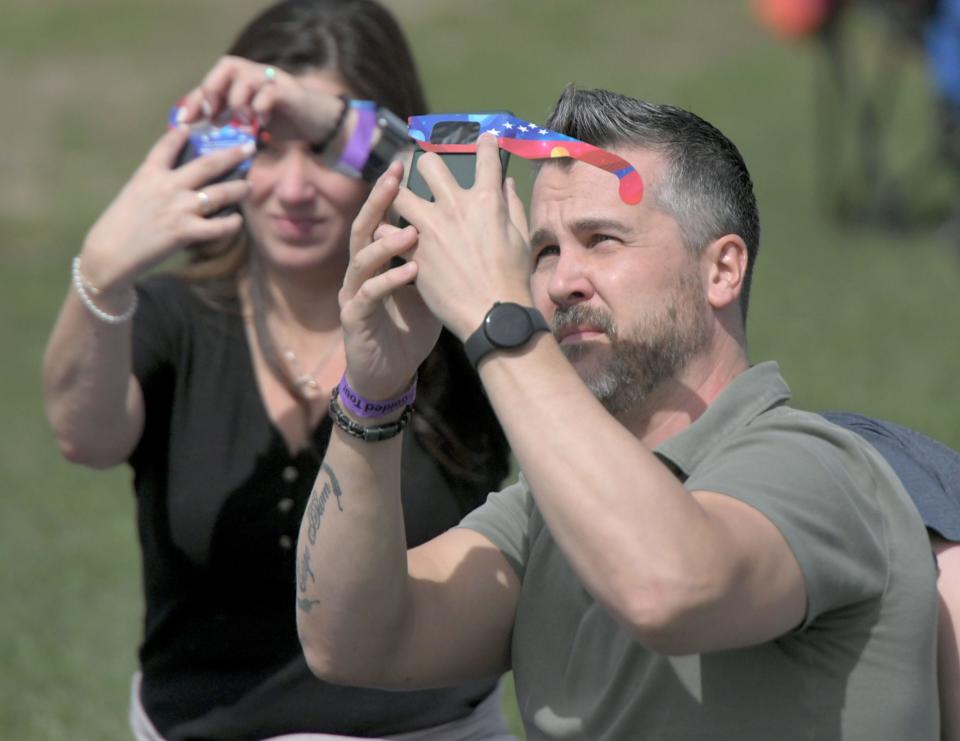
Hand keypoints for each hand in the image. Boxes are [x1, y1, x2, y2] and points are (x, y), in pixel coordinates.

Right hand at [79, 126, 251, 291]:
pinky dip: (232, 224)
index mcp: (149, 173)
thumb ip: (153, 182)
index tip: (192, 126)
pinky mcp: (186, 231)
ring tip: (249, 186)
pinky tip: (237, 221)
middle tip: (249, 148)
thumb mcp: (133, 193)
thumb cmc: (119, 226)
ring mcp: (179, 208)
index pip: (167, 145)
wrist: (109, 253)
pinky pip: (219, 226)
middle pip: (208, 164)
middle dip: (232, 154)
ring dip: (239, 189)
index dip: (181, 134)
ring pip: (221, 193)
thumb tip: (174, 179)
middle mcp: (167, 185)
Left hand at [177, 56, 343, 143]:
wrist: (322, 124)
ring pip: (246, 76)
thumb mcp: (254, 125)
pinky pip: (270, 92)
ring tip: (241, 121)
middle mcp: (258, 74)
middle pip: (227, 66)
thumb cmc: (286, 123)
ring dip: (237, 100)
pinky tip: (261, 123)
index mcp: (245, 81)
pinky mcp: (290, 92)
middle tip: (213, 115)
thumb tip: (207, 142)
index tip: (184, 119)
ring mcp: (274, 81)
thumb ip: (234, 126)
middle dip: (214, 90)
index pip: (213, 81)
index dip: (195, 98)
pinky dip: (261, 107)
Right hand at [339, 162, 441, 399]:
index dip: (392, 190)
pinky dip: (389, 281)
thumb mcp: (430, 284)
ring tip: (412, 230)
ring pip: (362, 258)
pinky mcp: (354, 318)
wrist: (390, 372)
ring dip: (387, 242)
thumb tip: (473, 222)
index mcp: (380, 259)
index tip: (409, 163)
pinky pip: (368, 294)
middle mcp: (362, 270)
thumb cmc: (410, 327)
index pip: (383, 217)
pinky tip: (410, 272)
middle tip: (396, 176)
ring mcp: (354, 293)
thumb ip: (441, 253)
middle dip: (379, 200)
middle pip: (365, 225)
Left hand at [392, 136, 532, 339]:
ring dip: (396, 196)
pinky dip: (386, 234)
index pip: (486, 157)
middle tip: (422, 171)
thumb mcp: (520, 238)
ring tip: (399, 204)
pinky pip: (385, 232)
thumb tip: (507, 183)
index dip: (486, 143)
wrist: (492, 314)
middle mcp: (454, 207)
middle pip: (427, 164)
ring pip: (397, 194)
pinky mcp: (412, 252)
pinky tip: (390, 239)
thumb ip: (512, 206)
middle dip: (424, 164)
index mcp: (486, 201)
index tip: (485, 139)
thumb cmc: (512, 279)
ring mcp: (429, 229)